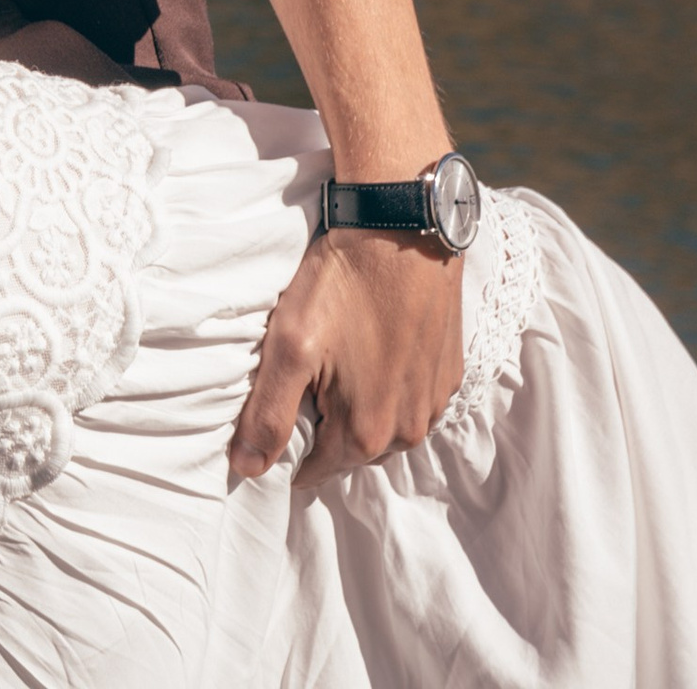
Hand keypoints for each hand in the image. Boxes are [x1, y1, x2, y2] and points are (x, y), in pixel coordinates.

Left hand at [229, 224, 464, 481]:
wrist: (402, 227)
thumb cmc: (342, 283)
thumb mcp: (289, 345)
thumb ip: (267, 414)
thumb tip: (246, 469)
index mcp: (365, 434)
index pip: (316, 470)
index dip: (291, 448)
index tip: (280, 414)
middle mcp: (408, 431)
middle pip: (352, 450)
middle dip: (327, 428)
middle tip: (306, 380)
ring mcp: (434, 401)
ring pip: (386, 427)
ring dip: (362, 408)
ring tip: (338, 364)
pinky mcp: (450, 372)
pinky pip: (413, 399)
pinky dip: (392, 386)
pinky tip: (374, 350)